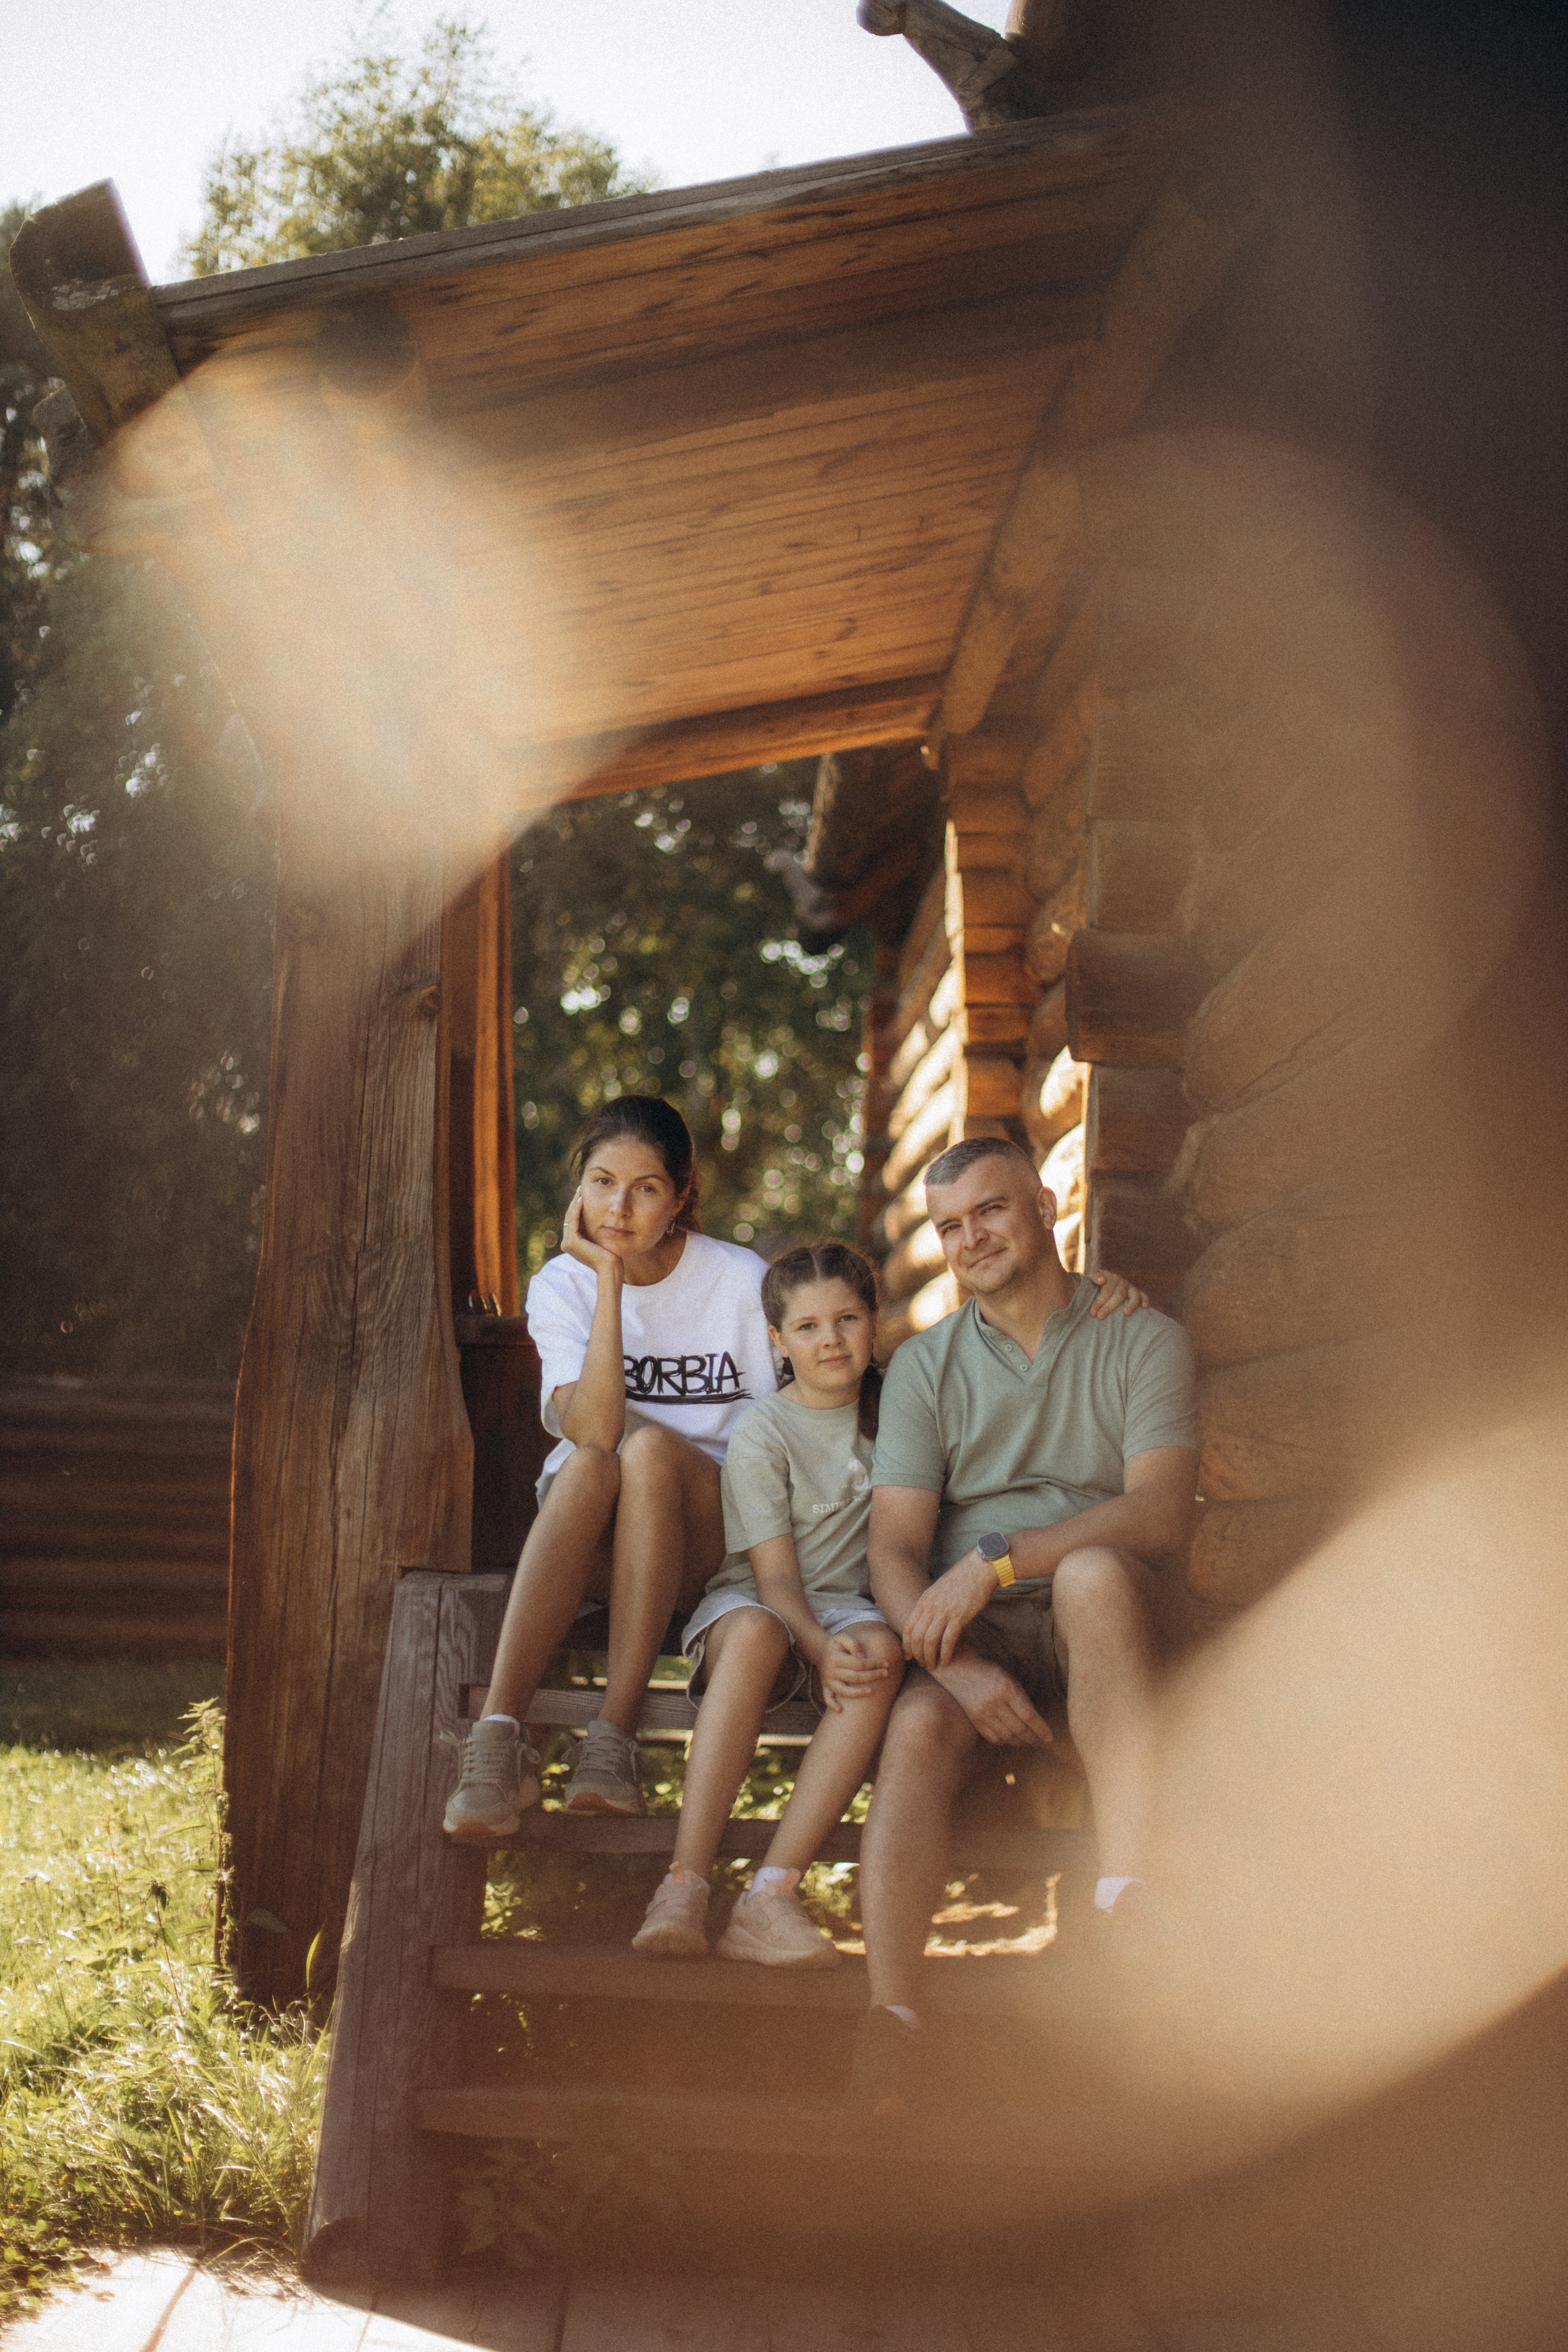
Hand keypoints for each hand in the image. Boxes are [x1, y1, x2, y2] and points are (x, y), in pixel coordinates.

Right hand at [560, 1187, 622, 1281]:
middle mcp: (567, 1243)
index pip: (574, 1220)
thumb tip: (600, 1215)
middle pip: (570, 1217)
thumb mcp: (601, 1238)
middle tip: (580, 1188)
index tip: (583, 1194)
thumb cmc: (611, 1256)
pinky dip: (577, 1210)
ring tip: (580, 1190)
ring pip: (570, 1217)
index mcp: (573, 1243)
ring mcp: (567, 1243)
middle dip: (575, 1202)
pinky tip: (582, 1199)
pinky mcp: (571, 1242)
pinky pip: (573, 1221)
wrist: (610, 1268)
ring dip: (575, 1202)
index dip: (578, 1206)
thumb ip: (596, 1229)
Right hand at [818, 1631, 891, 1712]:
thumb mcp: (842, 1638)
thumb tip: (863, 1657)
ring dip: (858, 1693)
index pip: (859, 1663)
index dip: (873, 1664)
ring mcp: (828, 1681)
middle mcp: (831, 1671)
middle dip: (872, 1676)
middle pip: (854, 1677)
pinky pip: (827, 1698)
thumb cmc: (836, 1645)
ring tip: (872, 1691)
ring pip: (843, 1691)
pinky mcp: (825, 1687)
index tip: (886, 1663)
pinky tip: (840, 1710)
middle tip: (886, 1674)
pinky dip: (832, 1704)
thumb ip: (853, 1644)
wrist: (819, 1650)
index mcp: (836, 1658)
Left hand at [901, 1552, 996, 1670]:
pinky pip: (948, 1640)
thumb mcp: (940, 1590)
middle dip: (917, 1654)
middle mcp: (930, 1607)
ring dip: (929, 1657)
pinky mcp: (959, 1616)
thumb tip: (929, 1619)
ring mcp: (944, 1611)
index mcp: (924, 1600)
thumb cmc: (963, 1580)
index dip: (906, 1644)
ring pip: (929, 1641)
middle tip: (922, 1664)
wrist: (979, 1569)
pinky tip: (946, 1661)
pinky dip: (945, 1653)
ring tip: (933, 1666)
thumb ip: (932, 1604)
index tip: (908, 1656)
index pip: (908, 1627)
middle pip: (916, 1637)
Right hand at [935, 1650, 1052, 1747]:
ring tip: (1028, 1742)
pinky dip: (1005, 1741)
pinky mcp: (975, 1721)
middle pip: (1019, 1729)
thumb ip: (1021, 1698)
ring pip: (1007, 1737)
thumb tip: (1036, 1721)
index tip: (1049, 1737)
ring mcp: (983, 1713)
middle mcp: (994, 1702)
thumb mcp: (1009, 1679)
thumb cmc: (989, 1673)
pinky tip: (1011, 1739)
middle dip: (1033, 1739)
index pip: (1029, 1716)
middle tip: (1040, 1742)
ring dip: (1021, 1742)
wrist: (960, 1671)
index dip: (1041, 1729)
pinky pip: (994, 1738)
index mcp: (1006, 1689)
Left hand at [1088, 1269, 1150, 1317]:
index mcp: (1110, 1278)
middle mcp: (1122, 1282)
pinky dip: (1145, 1300)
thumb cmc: (1095, 1284)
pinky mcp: (1138, 1293)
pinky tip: (1145, 1307)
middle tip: (1101, 1316)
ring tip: (1126, 1313)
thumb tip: (1102, 1280)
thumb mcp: (1091, 1278)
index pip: (1106, 1290)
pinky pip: (1144, 1296)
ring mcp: (1131, 1287)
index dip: (1099, 1301)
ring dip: (1131, 1304)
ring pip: (1133, 1295)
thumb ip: (1094, 1277)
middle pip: (1118, 1295)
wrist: (1104, 1280)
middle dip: (1109, 1306)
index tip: (1093, 1312)